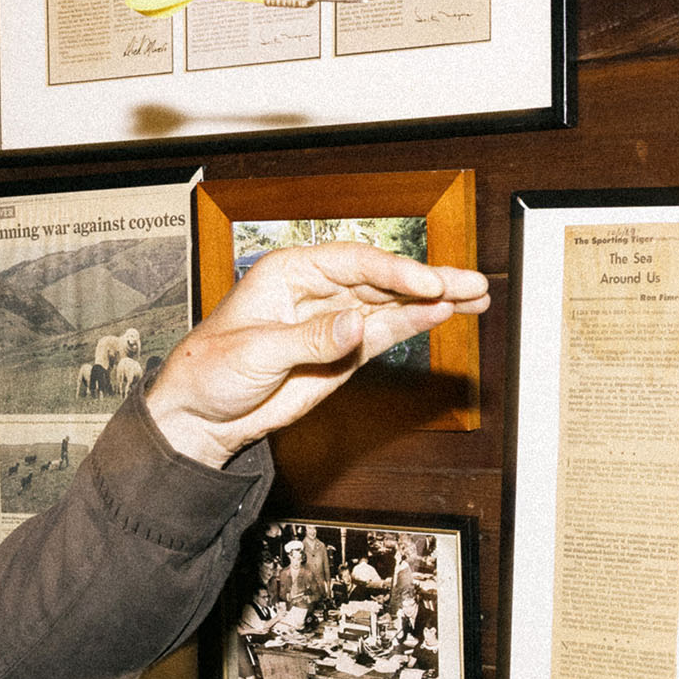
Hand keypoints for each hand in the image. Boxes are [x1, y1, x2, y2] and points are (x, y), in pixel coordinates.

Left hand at [145, 242, 488, 467]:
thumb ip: (309, 339)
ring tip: (477, 296)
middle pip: (381, 278)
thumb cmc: (210, 371)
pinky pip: (384, 332)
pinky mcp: (343, 351)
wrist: (202, 416)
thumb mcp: (256, 352)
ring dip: (433, 300)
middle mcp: (316, 289)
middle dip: (428, 280)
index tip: (427, 286)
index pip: (353, 262)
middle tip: (472, 283)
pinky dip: (415, 325)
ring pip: (391, 303)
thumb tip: (356, 324)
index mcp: (288, 272)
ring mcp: (333, 320)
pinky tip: (446, 315)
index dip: (394, 271)